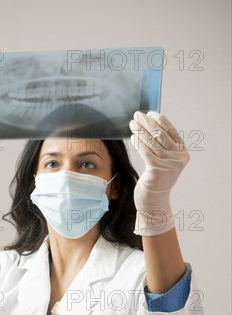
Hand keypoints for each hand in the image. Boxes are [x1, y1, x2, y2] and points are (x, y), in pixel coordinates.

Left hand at [129, 111, 189, 235]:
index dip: (159, 120)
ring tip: (132, 123)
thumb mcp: (163, 160)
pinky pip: (145, 151)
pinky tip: (133, 136)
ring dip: (140, 130)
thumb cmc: (156, 179)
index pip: (171, 130)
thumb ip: (161, 145)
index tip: (149, 113)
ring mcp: (169, 164)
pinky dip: (138, 142)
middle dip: (147, 122)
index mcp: (182, 153)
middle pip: (160, 134)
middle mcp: (178, 158)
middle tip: (137, 115)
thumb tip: (149, 124)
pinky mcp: (157, 170)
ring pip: (152, 141)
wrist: (154, 201)